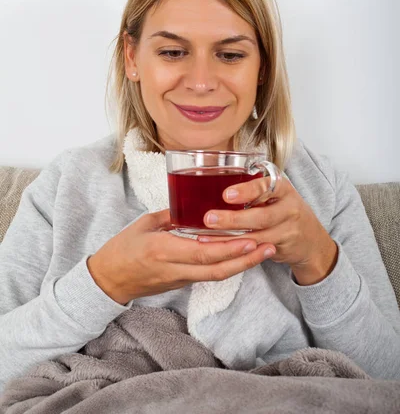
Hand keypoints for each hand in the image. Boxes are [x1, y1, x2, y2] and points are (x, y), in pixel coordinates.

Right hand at [87, 209, 276, 304]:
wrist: (108, 280)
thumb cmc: (122, 248)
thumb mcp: (145, 224)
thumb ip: (171, 216)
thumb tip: (194, 206)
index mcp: (163, 250)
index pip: (202, 253)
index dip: (228, 248)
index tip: (250, 238)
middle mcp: (175, 268)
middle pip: (217, 270)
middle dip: (245, 260)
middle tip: (269, 246)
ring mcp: (179, 279)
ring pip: (216, 275)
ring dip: (242, 265)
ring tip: (264, 251)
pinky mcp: (181, 284)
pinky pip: (208, 275)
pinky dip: (227, 266)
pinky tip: (242, 255)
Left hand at [199, 175, 337, 284]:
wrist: (312, 240)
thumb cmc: (283, 210)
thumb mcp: (275, 194)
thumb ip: (253, 189)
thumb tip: (212, 180)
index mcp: (283, 188)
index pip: (267, 186)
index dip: (247, 191)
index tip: (226, 195)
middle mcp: (289, 208)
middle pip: (261, 216)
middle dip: (233, 219)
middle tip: (209, 218)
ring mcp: (288, 230)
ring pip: (257, 236)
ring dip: (230, 238)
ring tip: (206, 237)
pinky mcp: (282, 248)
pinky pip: (257, 250)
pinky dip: (237, 250)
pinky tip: (220, 249)